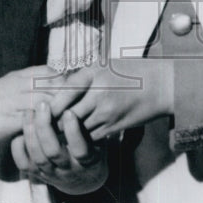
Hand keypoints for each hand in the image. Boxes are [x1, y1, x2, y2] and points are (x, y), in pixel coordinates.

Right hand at [0, 66, 93, 148]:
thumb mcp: (9, 90)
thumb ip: (29, 89)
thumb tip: (52, 93)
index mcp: (20, 76)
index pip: (54, 72)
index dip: (68, 82)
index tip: (76, 95)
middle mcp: (19, 84)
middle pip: (57, 84)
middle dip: (73, 96)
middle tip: (81, 111)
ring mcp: (15, 101)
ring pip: (50, 100)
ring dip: (64, 112)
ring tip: (72, 124)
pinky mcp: (10, 119)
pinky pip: (37, 120)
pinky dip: (49, 126)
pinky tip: (57, 134)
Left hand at [11, 101, 106, 195]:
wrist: (83, 178)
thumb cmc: (91, 146)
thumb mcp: (97, 136)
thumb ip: (89, 121)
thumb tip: (82, 94)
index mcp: (88, 160)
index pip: (80, 149)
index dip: (73, 131)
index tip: (68, 111)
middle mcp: (69, 169)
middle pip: (53, 152)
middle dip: (45, 127)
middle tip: (43, 104)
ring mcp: (51, 173)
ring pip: (37, 156)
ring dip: (31, 132)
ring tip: (29, 111)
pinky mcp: (37, 174)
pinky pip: (23, 163)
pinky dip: (19, 147)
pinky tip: (21, 130)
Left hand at [49, 59, 173, 140]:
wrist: (161, 85)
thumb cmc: (130, 71)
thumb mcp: (104, 65)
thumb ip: (81, 77)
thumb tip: (54, 88)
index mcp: (93, 73)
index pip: (63, 92)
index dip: (49, 104)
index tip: (40, 109)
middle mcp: (99, 93)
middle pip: (67, 115)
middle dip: (54, 122)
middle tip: (44, 125)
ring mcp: (107, 112)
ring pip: (78, 129)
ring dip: (68, 132)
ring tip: (58, 133)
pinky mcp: (115, 127)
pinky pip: (91, 137)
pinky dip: (84, 138)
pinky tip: (80, 136)